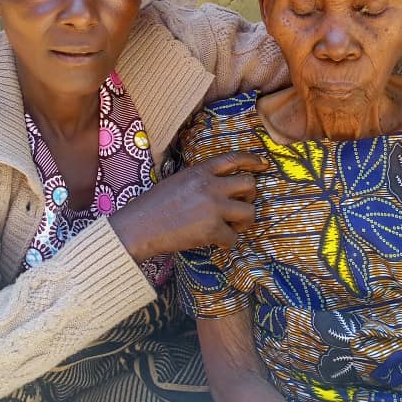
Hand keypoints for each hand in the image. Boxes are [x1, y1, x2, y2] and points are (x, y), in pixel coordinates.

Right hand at [110, 151, 267, 261]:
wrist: (138, 227)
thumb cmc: (153, 206)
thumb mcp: (178, 181)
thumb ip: (200, 179)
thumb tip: (221, 186)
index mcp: (200, 171)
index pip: (233, 159)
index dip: (252, 160)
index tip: (263, 165)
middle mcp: (210, 185)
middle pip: (249, 185)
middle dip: (250, 197)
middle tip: (240, 206)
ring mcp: (213, 207)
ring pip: (249, 212)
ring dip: (243, 222)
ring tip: (230, 227)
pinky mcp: (212, 229)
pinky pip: (234, 238)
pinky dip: (227, 242)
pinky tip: (216, 242)